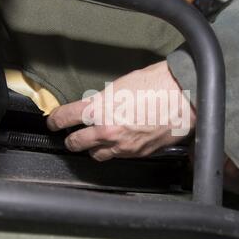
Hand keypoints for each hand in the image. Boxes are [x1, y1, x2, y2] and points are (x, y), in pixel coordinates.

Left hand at [47, 61, 195, 160]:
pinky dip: (115, 151)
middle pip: (76, 143)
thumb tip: (96, 107)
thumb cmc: (157, 83)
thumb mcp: (122, 84)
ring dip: (93, 149)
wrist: (185, 96)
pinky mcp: (138, 153)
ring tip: (95, 143)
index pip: (66, 118)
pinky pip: (119, 156)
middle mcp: (107, 130)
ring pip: (96, 155)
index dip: (56, 121)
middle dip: (71, 139)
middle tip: (71, 136)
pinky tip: (120, 143)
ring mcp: (123, 145)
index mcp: (99, 108)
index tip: (54, 122)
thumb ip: (104, 99)